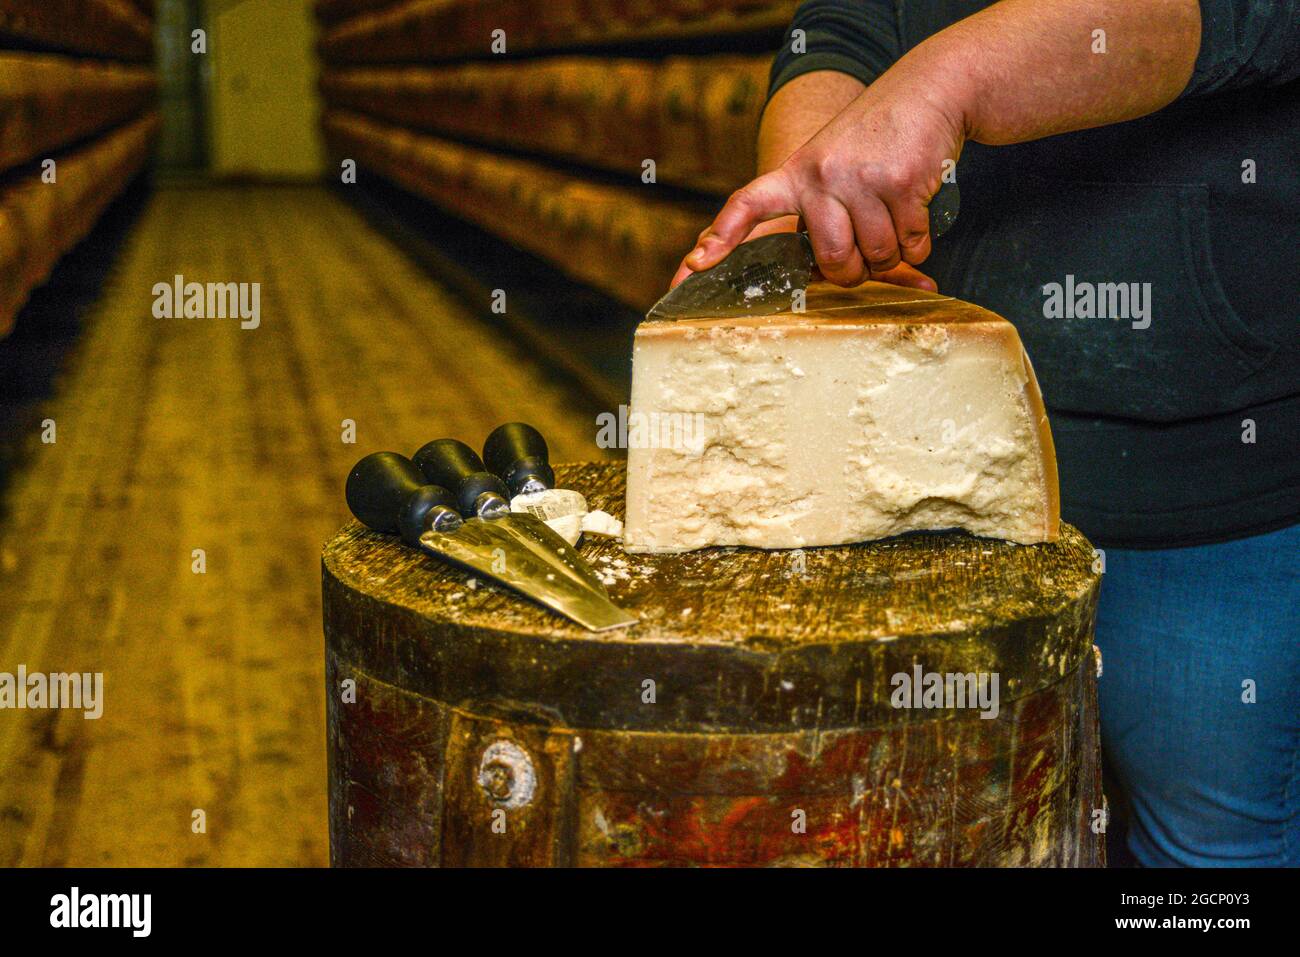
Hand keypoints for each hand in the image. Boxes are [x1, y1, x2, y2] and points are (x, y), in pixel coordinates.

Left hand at [680, 71, 963, 287]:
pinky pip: (910, 244)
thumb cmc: (875, 140)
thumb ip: (819, 211)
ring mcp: (861, 178)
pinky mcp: (900, 183)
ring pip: (877, 255)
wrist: (925, 89)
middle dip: (856, 271)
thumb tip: (817, 269)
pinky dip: (918, 243)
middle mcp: (821, 175)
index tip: (696, 264)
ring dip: (893, 255)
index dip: (722, 237)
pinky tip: (915, 213)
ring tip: (894, 223)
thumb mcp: (831, 163)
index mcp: (796, 174)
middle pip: (833, 258)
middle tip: (867, 257)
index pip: (749, 204)